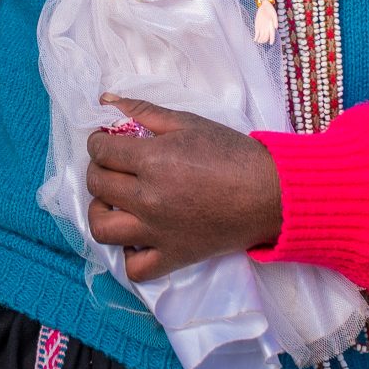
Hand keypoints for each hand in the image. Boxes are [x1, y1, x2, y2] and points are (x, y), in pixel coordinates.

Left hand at [83, 96, 283, 281]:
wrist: (270, 193)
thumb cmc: (232, 153)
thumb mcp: (187, 121)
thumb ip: (143, 110)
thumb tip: (104, 99)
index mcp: (153, 160)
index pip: (101, 151)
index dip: (98, 142)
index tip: (108, 141)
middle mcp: (149, 198)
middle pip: (97, 185)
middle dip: (99, 169)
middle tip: (114, 166)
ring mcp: (158, 231)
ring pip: (102, 229)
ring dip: (101, 212)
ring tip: (116, 202)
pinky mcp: (174, 256)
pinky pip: (135, 269)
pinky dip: (129, 255)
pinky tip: (136, 236)